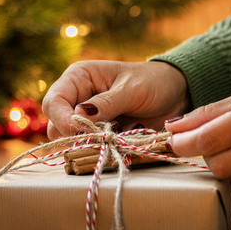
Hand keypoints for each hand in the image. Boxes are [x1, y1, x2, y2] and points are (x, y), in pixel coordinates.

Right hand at [42, 60, 189, 138]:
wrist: (177, 94)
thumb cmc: (154, 82)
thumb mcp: (131, 89)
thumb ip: (106, 103)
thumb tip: (78, 116)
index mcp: (78, 78)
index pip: (53, 102)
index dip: (62, 119)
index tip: (82, 132)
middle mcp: (77, 99)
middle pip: (56, 125)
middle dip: (76, 135)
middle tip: (104, 136)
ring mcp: (87, 120)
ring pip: (70, 141)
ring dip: (90, 145)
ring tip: (116, 138)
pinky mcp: (100, 135)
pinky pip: (89, 149)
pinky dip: (102, 151)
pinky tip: (120, 144)